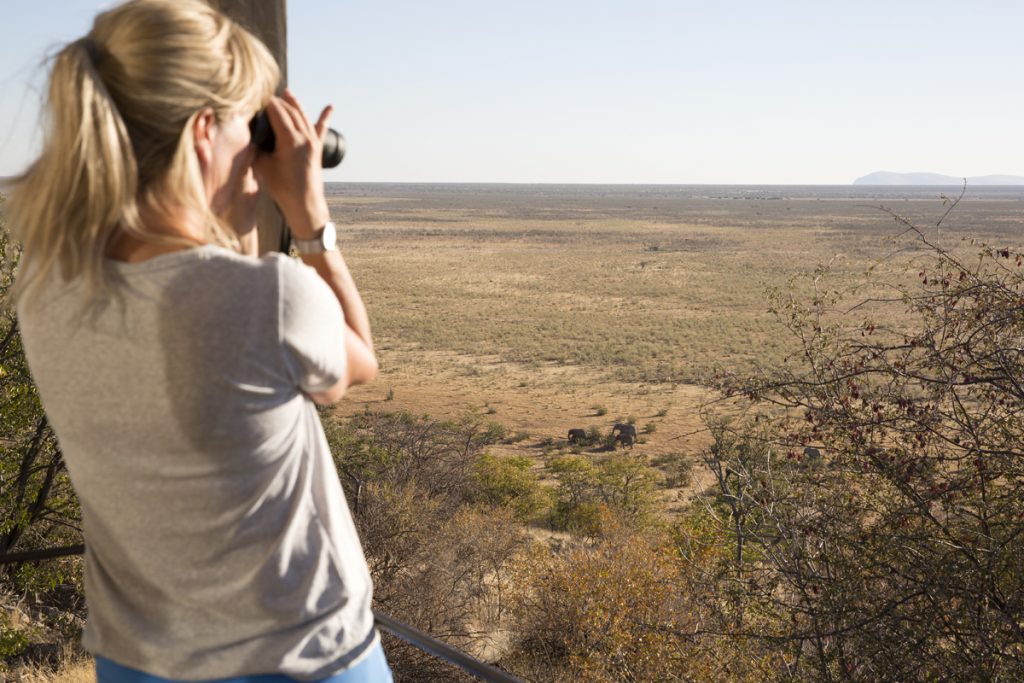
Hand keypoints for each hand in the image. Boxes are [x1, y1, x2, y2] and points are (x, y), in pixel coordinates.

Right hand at [252, 89, 332, 238]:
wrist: (305, 205)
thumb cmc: (282, 188)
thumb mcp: (262, 165)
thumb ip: (256, 146)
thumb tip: (249, 133)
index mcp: (290, 140)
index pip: (276, 112)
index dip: (266, 102)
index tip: (256, 96)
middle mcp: (304, 138)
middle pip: (290, 111)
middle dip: (277, 101)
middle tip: (265, 95)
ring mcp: (313, 142)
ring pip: (303, 116)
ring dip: (294, 104)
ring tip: (287, 93)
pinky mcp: (318, 149)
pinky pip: (321, 128)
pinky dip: (324, 116)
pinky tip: (330, 107)